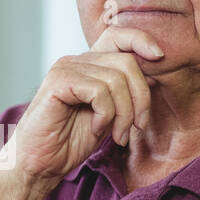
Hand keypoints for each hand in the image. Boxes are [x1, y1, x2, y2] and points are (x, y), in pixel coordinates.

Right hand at [0, 25, 162, 191]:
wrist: (39, 164)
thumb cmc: (69, 142)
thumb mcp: (108, 114)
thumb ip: (125, 92)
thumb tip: (153, 74)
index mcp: (88, 64)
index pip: (118, 35)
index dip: (142, 40)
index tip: (160, 58)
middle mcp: (76, 61)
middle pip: (127, 61)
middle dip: (141, 98)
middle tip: (136, 126)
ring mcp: (65, 69)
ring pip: (116, 79)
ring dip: (124, 114)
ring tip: (116, 135)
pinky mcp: (58, 82)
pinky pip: (99, 91)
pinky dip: (106, 115)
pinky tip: (96, 129)